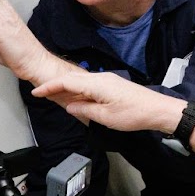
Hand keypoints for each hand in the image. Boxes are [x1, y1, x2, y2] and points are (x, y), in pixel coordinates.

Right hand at [32, 69, 184, 132]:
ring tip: (54, 96)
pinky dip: (79, 90)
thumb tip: (70, 106)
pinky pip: (90, 84)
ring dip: (67, 88)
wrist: (158, 110)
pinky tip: (76, 98)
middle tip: (41, 93)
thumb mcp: (105, 117)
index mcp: (97, 84)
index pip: (67, 81)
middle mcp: (101, 78)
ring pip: (81, 81)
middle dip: (55, 85)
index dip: (50, 87)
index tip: (37, 91)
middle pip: (72, 78)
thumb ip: (84, 110)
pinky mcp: (113, 85)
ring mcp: (108, 80)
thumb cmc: (135, 114)